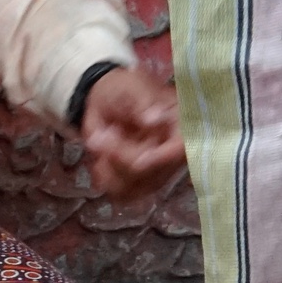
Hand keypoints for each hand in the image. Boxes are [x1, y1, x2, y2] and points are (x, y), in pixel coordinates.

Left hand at [80, 65, 184, 201]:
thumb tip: (155, 118)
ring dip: (109, 168)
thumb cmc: (122, 91)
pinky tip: (100, 159)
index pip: (182, 151)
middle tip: (99, 135)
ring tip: (100, 142)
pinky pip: (121, 193)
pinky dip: (105, 178)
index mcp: (182, 127)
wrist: (103, 101)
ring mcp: (158, 171)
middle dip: (119, 156)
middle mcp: (174, 154)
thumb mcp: (132, 88)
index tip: (137, 159)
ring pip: (134, 188)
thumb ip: (143, 103)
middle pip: (151, 173)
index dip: (159, 160)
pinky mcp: (139, 182)